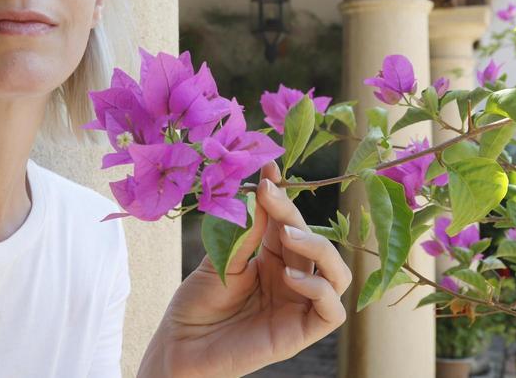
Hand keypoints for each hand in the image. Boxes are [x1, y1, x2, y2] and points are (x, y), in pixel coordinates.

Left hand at [139, 160, 351, 377]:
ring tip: (287, 237)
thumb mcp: (220, 259)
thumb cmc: (195, 304)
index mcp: (271, 258)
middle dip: (295, 215)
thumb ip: (246, 232)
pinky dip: (320, 289)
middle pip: (314, 241)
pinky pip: (332, 311)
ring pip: (337, 273)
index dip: (282, 195)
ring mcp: (298, 305)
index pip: (288, 222)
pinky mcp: (300, 333)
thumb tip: (265, 189)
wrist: (179, 347)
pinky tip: (290, 277)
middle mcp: (291, 278)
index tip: (268, 169)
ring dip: (318, 248)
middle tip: (272, 197)